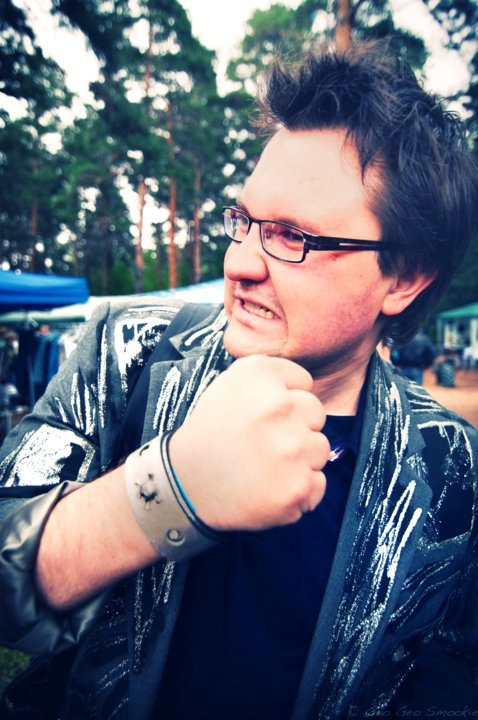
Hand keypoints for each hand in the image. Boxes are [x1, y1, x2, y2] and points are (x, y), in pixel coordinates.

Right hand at [169, 355, 329, 531]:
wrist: (185, 484)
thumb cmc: (211, 433)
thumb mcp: (231, 384)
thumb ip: (271, 378)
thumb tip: (305, 388)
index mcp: (260, 375)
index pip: (304, 383)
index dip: (285, 401)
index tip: (262, 416)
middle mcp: (278, 405)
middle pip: (316, 414)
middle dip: (296, 427)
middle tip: (264, 443)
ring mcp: (291, 448)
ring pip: (320, 449)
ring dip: (300, 459)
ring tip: (265, 466)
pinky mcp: (297, 486)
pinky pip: (317, 483)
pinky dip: (299, 490)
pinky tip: (269, 488)